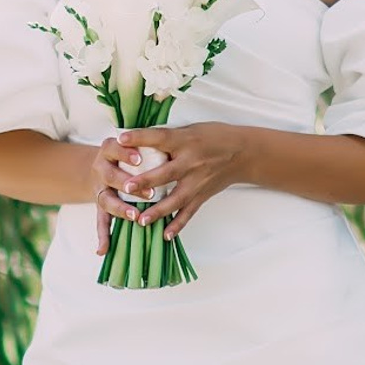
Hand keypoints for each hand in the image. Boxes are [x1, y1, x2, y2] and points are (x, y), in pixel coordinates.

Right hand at [89, 135, 152, 253]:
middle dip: (127, 183)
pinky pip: (101, 221)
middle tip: (148, 192)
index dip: (125, 154)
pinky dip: (103, 236)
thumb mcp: (133, 142)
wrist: (105, 162)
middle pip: (110, 176)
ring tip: (135, 216)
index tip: (139, 158)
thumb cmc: (127, 151)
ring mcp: (100, 188)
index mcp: (109, 150)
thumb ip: (146, 140)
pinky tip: (103, 250)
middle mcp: (101, 169)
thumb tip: (170, 136)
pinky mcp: (101, 205)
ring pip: (106, 200)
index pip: (115, 149)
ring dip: (120, 209)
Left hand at [113, 121, 248, 238]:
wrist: (243, 153)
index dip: (140, 137)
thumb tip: (140, 139)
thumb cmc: (214, 136)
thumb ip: (168, 137)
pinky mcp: (202, 195)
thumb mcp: (191, 129)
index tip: (121, 138)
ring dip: (158, 211)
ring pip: (175, 199)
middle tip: (126, 188)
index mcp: (185, 141)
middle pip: (165, 173)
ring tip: (141, 220)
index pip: (160, 138)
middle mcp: (191, 162)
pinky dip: (178, 225)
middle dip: (146, 181)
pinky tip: (166, 235)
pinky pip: (189, 212)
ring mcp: (197, 182)